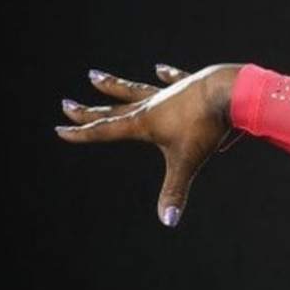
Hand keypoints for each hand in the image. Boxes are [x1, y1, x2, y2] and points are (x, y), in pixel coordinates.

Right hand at [55, 62, 244, 227]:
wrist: (231, 91)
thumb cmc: (207, 125)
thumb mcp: (188, 160)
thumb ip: (175, 190)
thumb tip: (167, 221)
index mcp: (144, 122)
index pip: (106, 130)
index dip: (82, 133)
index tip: (59, 129)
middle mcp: (152, 105)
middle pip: (114, 109)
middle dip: (90, 111)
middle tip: (66, 104)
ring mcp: (170, 92)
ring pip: (136, 89)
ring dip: (115, 85)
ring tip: (94, 75)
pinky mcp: (190, 84)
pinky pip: (173, 79)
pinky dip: (166, 75)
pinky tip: (159, 69)